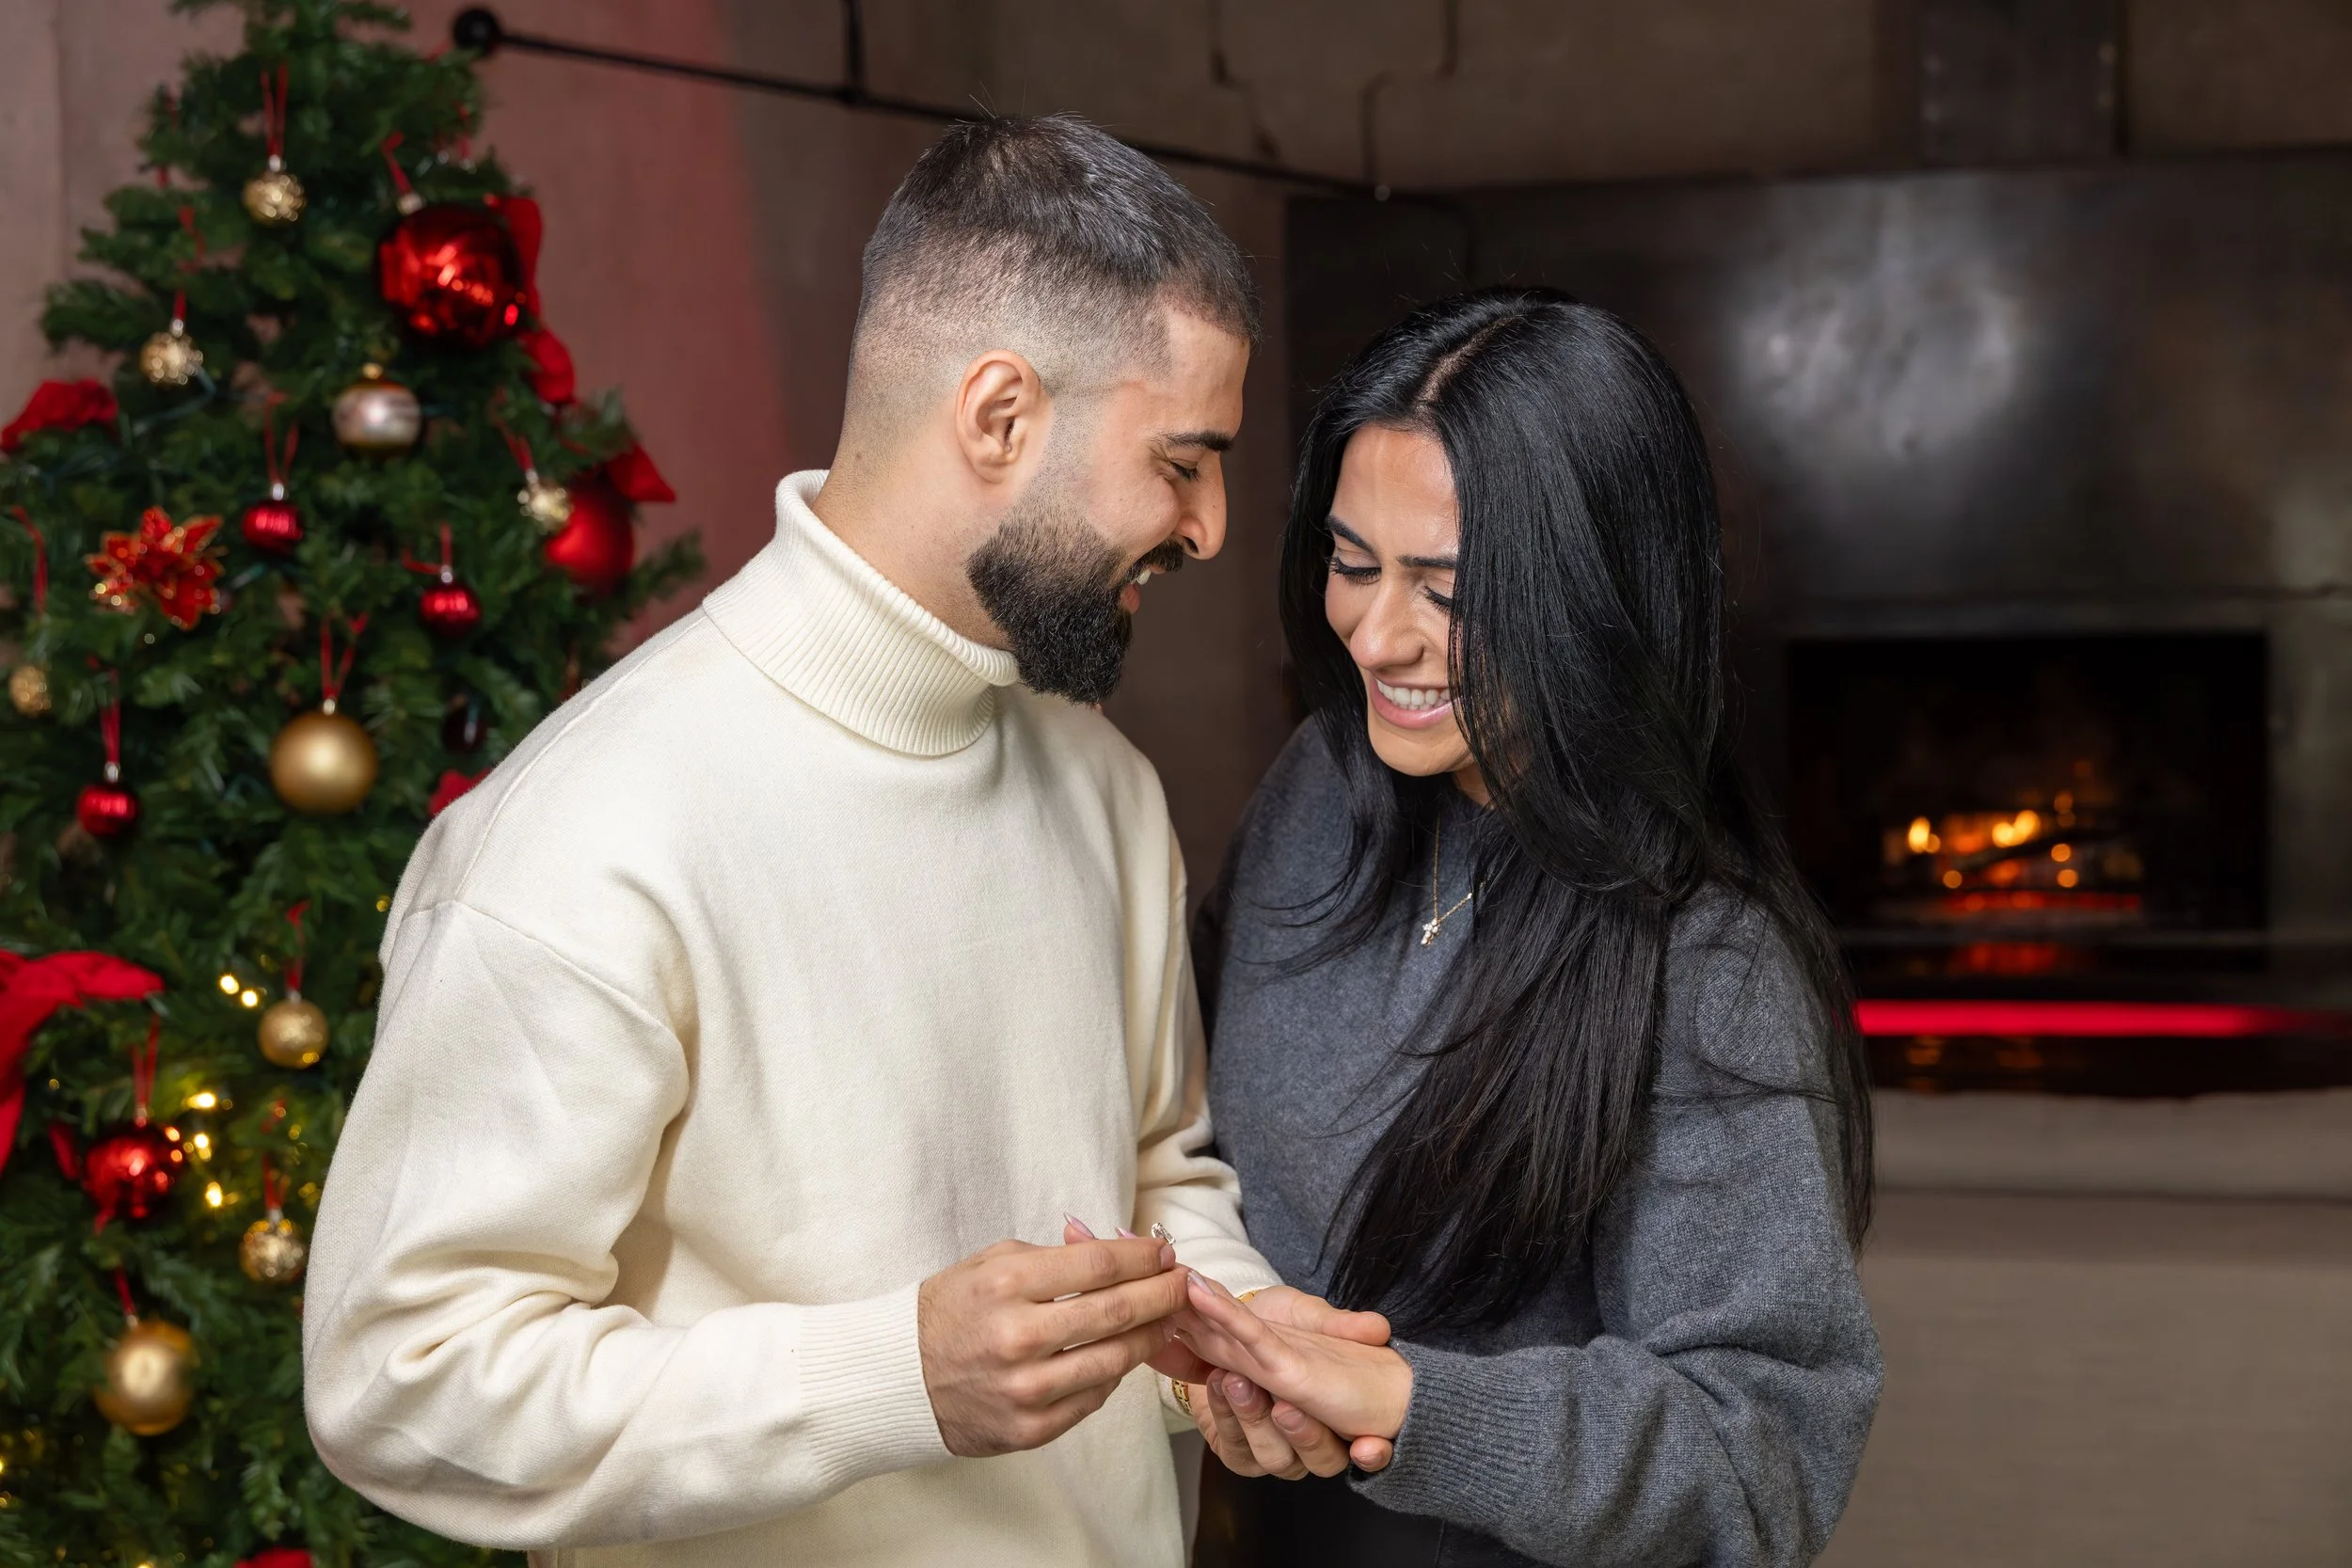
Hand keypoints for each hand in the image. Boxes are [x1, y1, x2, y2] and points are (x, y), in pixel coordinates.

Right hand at [918, 1234, 1188, 1456]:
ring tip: (1166, 1320)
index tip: (1164, 1253)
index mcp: (1007, 1284)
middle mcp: (1018, 1337)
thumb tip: (1120, 1253)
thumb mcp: (990, 1263)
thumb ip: (1053, 1257)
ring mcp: (1025, 1388)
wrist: (898, 1378)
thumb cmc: (949, 1311)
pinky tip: (1123, 1356)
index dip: (1142, 1258)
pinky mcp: (1029, 1429)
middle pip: (1116, 1311)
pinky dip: (1113, 1375)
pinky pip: (1092, 1399)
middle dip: (1161, 1294)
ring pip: (1114, 1360)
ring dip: (1149, 1337)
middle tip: (1183, 1284)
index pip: (1097, 1265)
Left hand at [1172, 1270, 1413, 1445]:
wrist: (1220, 1325)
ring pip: (1276, 1459)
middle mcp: (1314, 1442)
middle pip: (1323, 1461)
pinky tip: (1218, 1381)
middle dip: (1305, 1435)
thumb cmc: (1274, 1323)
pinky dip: (1226, 1417)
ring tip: (1237, 1381)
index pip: (1372, 1450)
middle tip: (1285, 1406)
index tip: (1368, 1446)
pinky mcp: (1239, 1452)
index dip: (1375, 1454)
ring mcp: (1277, 1451)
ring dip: (1256, 1421)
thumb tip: (1379, 1328)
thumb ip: (1338, 1323)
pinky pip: (1237, 1451)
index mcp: (1342, 1415)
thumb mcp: (1306, 1314)